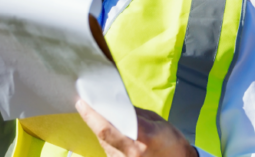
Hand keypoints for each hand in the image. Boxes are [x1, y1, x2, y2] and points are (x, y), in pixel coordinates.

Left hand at [76, 100, 198, 156]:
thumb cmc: (173, 143)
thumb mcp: (156, 122)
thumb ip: (134, 114)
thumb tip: (115, 105)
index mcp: (142, 138)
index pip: (107, 127)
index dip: (91, 115)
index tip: (82, 103)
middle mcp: (130, 153)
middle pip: (102, 135)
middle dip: (93, 119)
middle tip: (85, 105)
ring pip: (103, 143)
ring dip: (101, 129)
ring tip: (100, 116)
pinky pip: (109, 150)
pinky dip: (107, 140)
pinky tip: (112, 132)